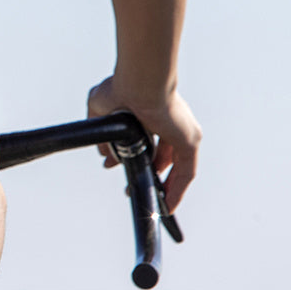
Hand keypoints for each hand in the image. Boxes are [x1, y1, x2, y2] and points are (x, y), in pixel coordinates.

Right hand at [87, 78, 201, 212]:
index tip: (120, 165)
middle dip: (146, 170)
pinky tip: (168, 205)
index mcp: (152, 113)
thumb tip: (103, 151)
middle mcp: (171, 123)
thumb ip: (101, 130)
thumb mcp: (101, 110)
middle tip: (131, 185)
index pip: (150, 140)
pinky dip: (178, 190)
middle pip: (163, 155)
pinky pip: (186, 173)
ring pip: (177, 166)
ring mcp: (182, 132)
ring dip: (164, 185)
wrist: (138, 83)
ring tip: (151, 202)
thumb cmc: (121, 88)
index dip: (136, 155)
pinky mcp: (189, 142)